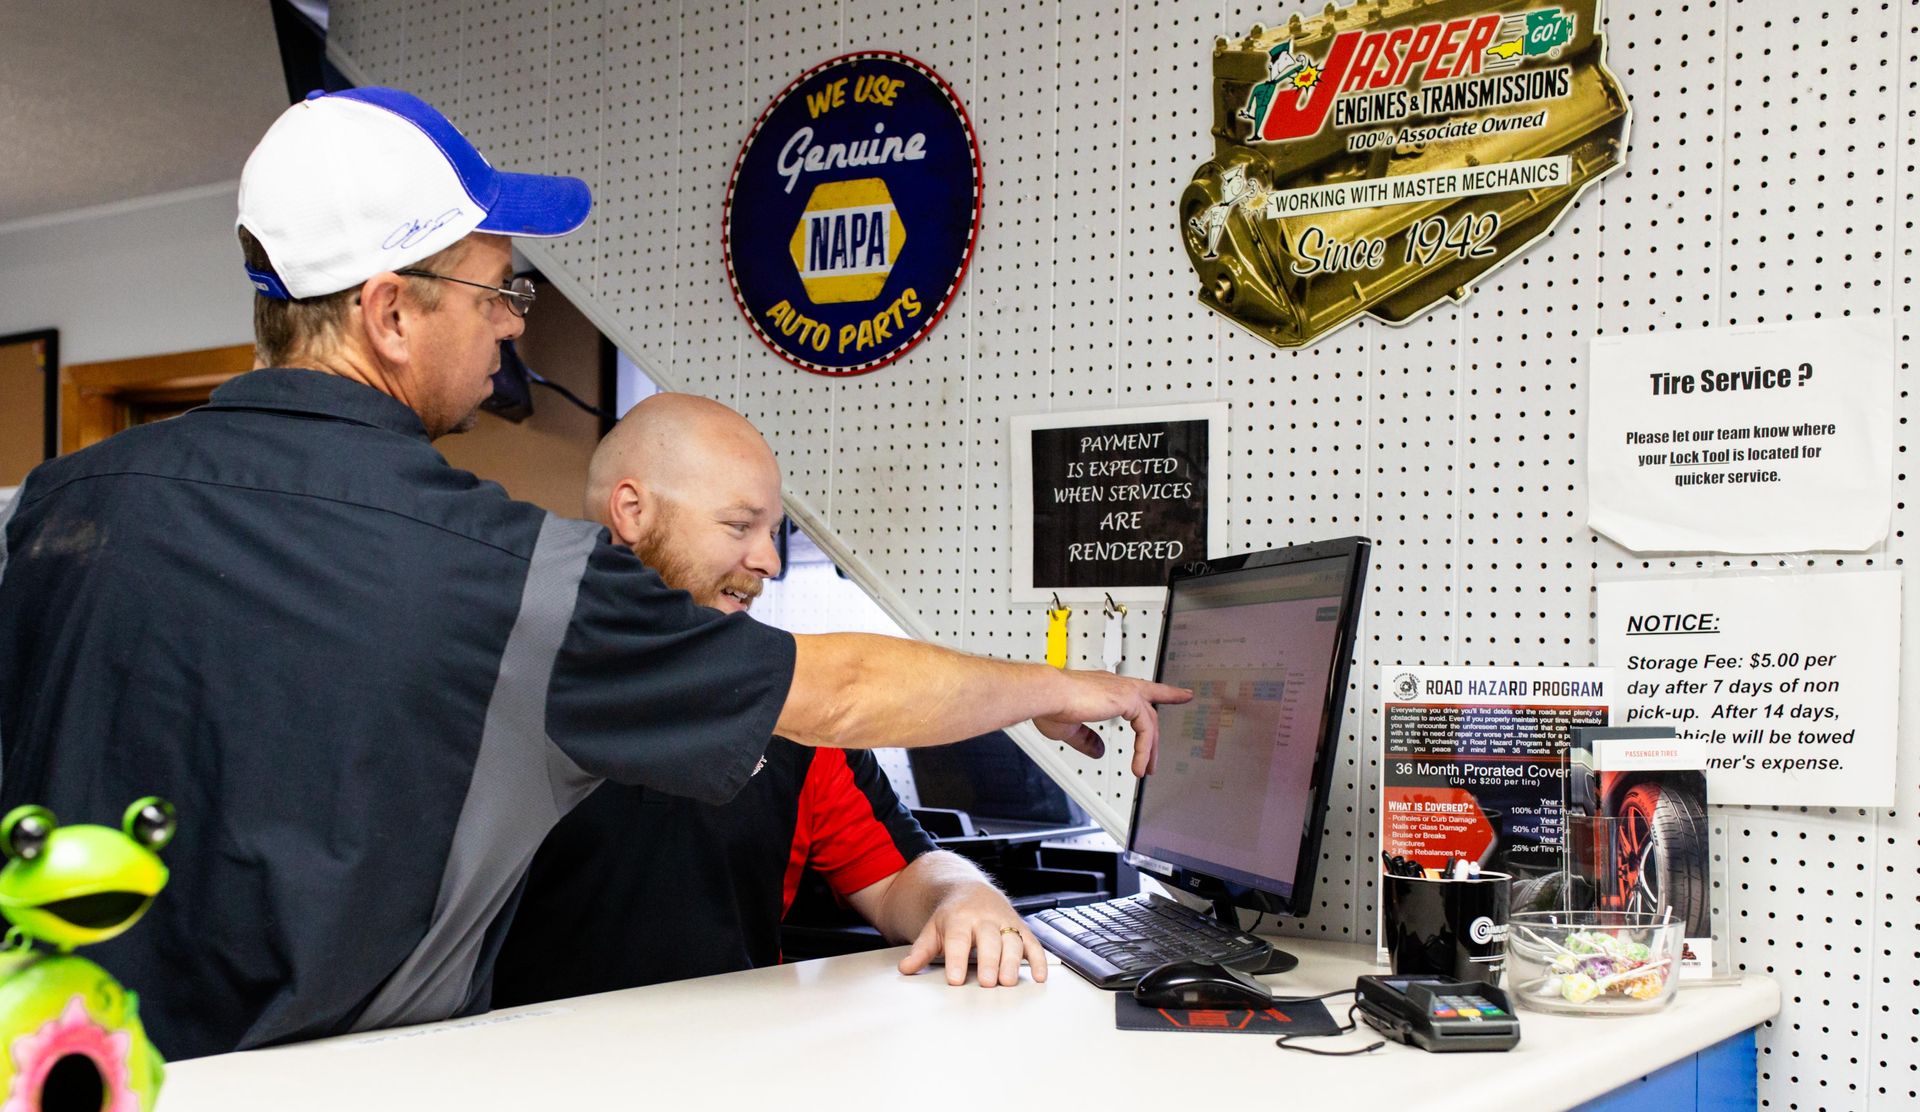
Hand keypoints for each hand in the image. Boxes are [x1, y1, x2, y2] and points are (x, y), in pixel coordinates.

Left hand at [897, 882, 1047, 987]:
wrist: (971, 891)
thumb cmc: (952, 916)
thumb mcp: (933, 929)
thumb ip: (921, 951)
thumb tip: (905, 968)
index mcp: (960, 918)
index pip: (958, 939)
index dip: (957, 959)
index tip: (955, 980)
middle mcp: (985, 918)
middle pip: (989, 940)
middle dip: (989, 961)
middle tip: (987, 982)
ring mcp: (1005, 922)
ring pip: (1013, 941)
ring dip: (1013, 962)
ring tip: (1009, 982)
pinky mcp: (1020, 929)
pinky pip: (1033, 943)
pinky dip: (1038, 959)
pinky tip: (1039, 976)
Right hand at [1031, 670, 1192, 776]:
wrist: (1047, 696)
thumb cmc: (1050, 706)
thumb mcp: (1071, 729)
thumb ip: (1087, 740)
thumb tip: (1098, 751)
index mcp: (1103, 687)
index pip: (1138, 690)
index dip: (1161, 693)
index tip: (1181, 694)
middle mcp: (1116, 685)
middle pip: (1150, 706)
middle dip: (1156, 736)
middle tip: (1158, 756)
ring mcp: (1123, 690)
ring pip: (1150, 721)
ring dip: (1150, 749)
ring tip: (1146, 770)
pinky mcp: (1127, 699)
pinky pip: (1146, 729)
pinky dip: (1143, 749)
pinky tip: (1138, 765)